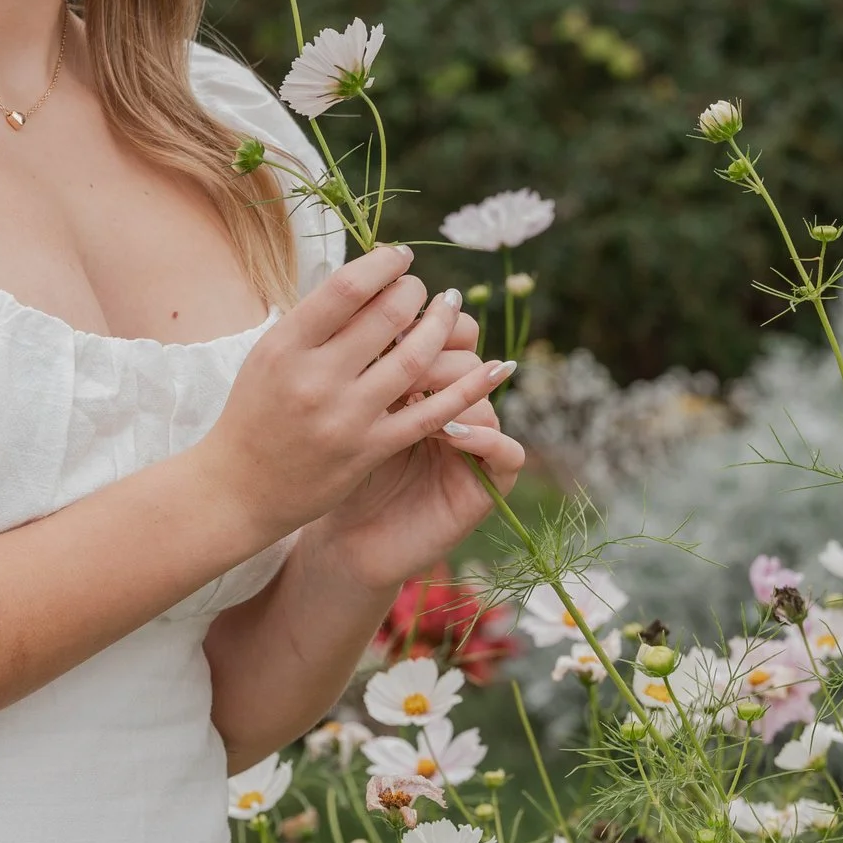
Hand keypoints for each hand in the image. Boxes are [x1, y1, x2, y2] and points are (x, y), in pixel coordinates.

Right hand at [194, 245, 519, 546]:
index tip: (399, 257)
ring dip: (441, 327)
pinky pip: (430, 413)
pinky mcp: (369, 450)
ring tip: (448, 309)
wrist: (238, 489)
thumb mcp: (269, 356)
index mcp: (284, 346)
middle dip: (415, 292)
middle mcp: (314, 378)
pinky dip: (467, 388)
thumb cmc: (255, 413)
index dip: (384, 264)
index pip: (347, 287)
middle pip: (387, 316)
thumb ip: (314, 322)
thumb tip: (367, 279)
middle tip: (421, 287)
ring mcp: (345, 417)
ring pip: (414, 359)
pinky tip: (492, 367)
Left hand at [299, 326, 527, 594]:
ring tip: (414, 391)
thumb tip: (358, 300)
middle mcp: (454, 407)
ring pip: (487, 396)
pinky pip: (508, 452)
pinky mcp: (485, 487)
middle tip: (400, 350)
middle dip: (435, 345)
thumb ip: (359, 363)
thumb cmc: (334, 471)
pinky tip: (450, 431)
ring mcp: (474, 445)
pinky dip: (485, 437)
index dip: (424, 318)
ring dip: (455, 385)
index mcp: (424, 382)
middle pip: (466, 354)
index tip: (385, 317)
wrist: (343, 541)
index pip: (443, 331)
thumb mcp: (344, 410)